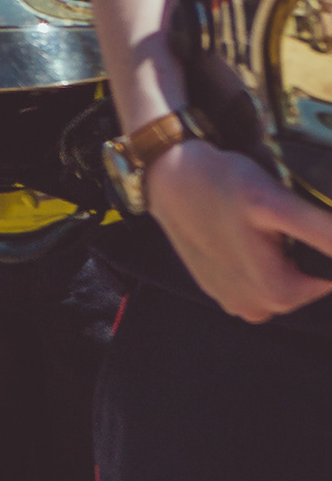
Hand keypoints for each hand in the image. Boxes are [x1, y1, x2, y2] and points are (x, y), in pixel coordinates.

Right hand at [144, 138, 331, 322]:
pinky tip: (246, 234)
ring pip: (282, 284)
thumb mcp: (276, 203)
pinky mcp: (215, 286)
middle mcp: (251, 307)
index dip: (326, 250)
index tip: (305, 221)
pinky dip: (261, 261)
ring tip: (265, 226)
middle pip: (306, 286)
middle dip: (306, 255)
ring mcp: (230, 299)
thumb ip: (322, 232)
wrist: (165, 174)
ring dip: (283, 259)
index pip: (329, 281)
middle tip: (283, 218)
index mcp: (274, 294)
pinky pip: (255, 282)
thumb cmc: (220, 183)